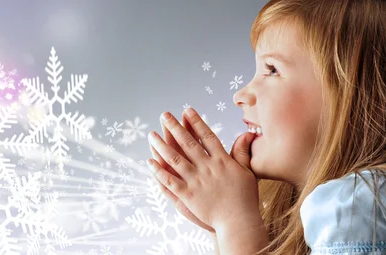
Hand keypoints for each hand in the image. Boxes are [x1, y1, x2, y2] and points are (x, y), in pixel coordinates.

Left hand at [146, 107, 259, 229]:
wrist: (239, 221)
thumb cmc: (245, 198)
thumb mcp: (247, 172)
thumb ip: (242, 152)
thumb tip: (246, 134)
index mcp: (222, 161)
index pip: (207, 136)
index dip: (196, 122)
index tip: (187, 111)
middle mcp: (207, 167)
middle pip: (187, 143)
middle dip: (174, 127)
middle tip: (164, 115)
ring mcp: (196, 181)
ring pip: (174, 159)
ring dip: (161, 145)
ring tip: (151, 135)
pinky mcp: (187, 195)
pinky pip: (169, 180)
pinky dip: (158, 171)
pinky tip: (149, 161)